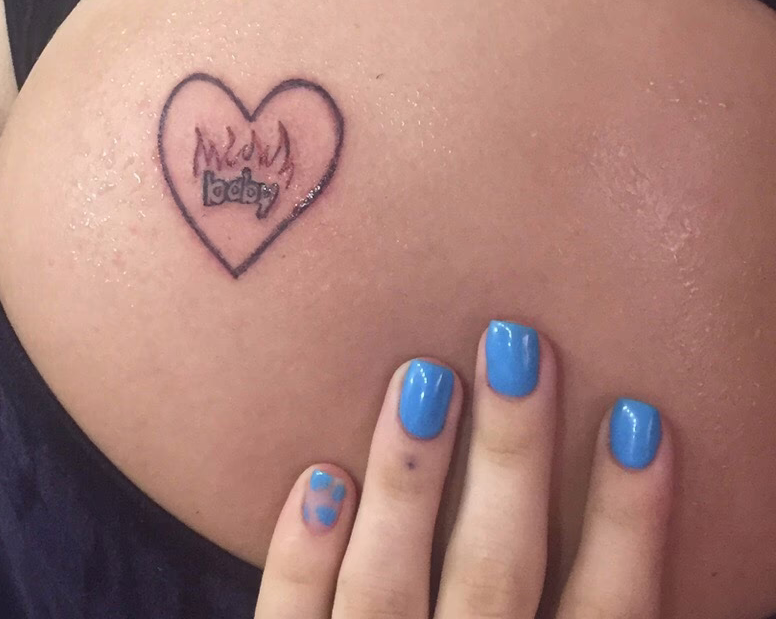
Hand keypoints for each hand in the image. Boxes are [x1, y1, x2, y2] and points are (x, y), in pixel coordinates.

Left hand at [254, 321, 672, 617]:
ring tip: (422, 374)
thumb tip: (626, 556)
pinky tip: (318, 475)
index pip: (605, 617)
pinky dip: (301, 557)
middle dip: (511, 461)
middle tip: (515, 345)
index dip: (629, 523)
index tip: (635, 419)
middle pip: (495, 576)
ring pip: (388, 586)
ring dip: (409, 481)